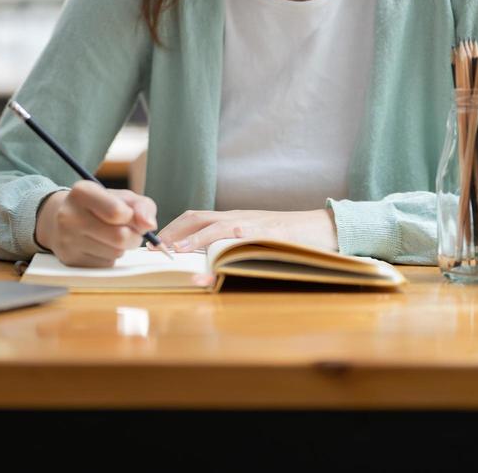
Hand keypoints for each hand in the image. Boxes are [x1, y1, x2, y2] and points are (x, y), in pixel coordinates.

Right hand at [34, 181, 158, 267]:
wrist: (60, 220)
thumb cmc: (99, 206)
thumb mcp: (121, 197)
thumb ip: (141, 206)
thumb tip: (149, 225)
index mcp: (82, 192)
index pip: (117, 212)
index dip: (131, 217)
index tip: (127, 215)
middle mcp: (70, 216)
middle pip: (120, 237)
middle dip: (133, 237)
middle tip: (129, 231)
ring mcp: (67, 240)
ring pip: (115, 253)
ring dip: (122, 248)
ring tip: (111, 237)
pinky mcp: (70, 260)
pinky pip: (106, 265)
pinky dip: (110, 257)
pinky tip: (100, 247)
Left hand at [156, 208, 337, 252]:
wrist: (324, 229)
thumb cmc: (289, 239)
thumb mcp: (255, 238)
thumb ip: (232, 244)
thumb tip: (206, 262)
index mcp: (233, 218)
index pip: (195, 217)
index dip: (172, 228)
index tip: (153, 243)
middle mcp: (239, 218)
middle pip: (197, 216)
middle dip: (171, 231)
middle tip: (153, 248)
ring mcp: (253, 225)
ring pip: (215, 225)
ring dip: (191, 238)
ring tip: (173, 251)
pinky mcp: (268, 236)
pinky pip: (242, 242)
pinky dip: (224, 250)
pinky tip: (213, 262)